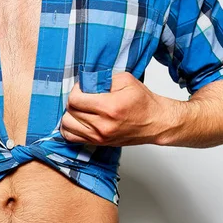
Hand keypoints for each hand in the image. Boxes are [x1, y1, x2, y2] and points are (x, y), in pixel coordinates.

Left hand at [60, 72, 176, 145]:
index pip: (75, 100)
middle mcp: (102, 125)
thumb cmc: (143, 102)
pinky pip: (72, 138)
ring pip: (67, 126)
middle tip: (83, 97)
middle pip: (70, 112)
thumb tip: (85, 83)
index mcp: (109, 107)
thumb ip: (102, 79)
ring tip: (80, 110)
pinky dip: (71, 128)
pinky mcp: (99, 143)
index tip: (83, 88)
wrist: (156, 123)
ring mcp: (100, 137)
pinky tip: (78, 121)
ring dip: (70, 115)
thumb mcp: (126, 80)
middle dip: (73, 101)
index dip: (75, 90)